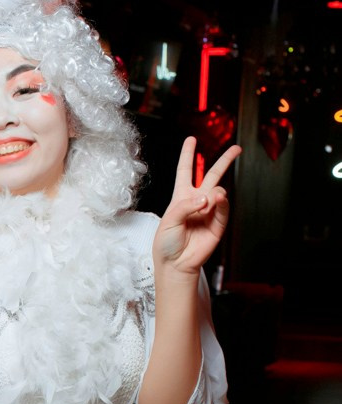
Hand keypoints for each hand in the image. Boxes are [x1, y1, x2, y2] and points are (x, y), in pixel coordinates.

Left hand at [154, 137, 239, 275]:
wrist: (176, 264)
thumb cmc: (166, 243)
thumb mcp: (168, 220)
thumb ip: (186, 206)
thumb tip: (207, 198)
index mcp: (181, 197)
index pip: (185, 170)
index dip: (188, 155)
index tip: (192, 139)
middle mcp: (197, 201)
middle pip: (212, 175)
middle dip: (224, 161)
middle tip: (236, 148)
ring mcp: (209, 211)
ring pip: (219, 190)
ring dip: (215, 192)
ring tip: (208, 202)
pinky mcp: (218, 223)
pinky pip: (224, 207)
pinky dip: (221, 202)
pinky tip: (217, 201)